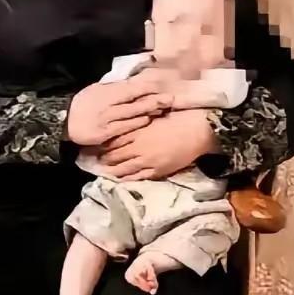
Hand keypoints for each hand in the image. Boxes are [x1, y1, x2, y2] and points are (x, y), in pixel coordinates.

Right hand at [66, 80, 173, 147]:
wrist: (64, 121)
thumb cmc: (83, 104)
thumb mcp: (96, 89)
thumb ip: (113, 87)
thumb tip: (133, 81)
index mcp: (105, 91)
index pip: (130, 87)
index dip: (147, 86)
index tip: (161, 84)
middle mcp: (107, 103)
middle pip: (135, 99)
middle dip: (154, 98)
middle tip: (171, 97)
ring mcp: (107, 119)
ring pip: (132, 113)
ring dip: (149, 110)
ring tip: (164, 107)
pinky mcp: (106, 133)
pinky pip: (125, 127)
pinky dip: (137, 123)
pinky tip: (147, 120)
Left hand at [97, 109, 216, 179]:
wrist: (197, 130)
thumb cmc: (177, 119)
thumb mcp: (153, 116)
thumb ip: (137, 121)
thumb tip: (124, 122)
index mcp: (137, 131)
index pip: (113, 140)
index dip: (103, 143)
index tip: (97, 144)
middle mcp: (139, 147)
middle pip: (114, 155)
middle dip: (104, 158)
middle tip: (97, 159)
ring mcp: (147, 161)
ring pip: (123, 169)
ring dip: (112, 170)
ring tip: (106, 170)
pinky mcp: (157, 171)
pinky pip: (137, 177)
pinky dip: (126, 178)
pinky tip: (121, 178)